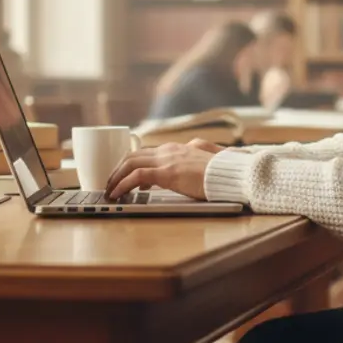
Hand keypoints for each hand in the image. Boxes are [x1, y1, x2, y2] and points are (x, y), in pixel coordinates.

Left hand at [105, 140, 219, 200]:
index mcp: (178, 148)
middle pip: (133, 155)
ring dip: (116, 177)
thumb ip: (196, 154)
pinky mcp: (168, 173)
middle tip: (111, 184)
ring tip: (110, 191)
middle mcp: (169, 150)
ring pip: (131, 163)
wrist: (233, 175)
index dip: (131, 164)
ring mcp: (168, 160)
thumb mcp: (207, 159)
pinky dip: (123, 184)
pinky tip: (117, 194)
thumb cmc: (224, 173)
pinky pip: (137, 176)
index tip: (125, 179)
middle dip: (117, 170)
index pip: (146, 153)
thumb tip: (190, 154)